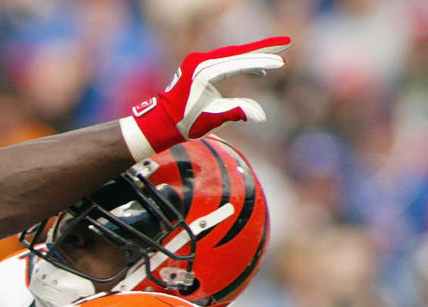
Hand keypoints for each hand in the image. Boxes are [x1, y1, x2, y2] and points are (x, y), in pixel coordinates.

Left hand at [121, 36, 289, 160]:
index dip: (262, 62)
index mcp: (203, 73)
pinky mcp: (197, 64)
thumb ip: (236, 113)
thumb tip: (262, 116)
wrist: (161, 122)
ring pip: (232, 54)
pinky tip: (255, 72)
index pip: (238, 63)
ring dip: (253, 56)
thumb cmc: (184, 123)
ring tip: (275, 59)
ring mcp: (197, 61)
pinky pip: (224, 59)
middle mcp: (199, 62)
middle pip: (238, 52)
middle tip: (286, 43)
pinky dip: (240, 63)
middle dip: (263, 50)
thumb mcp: (212, 120)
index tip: (280, 61)